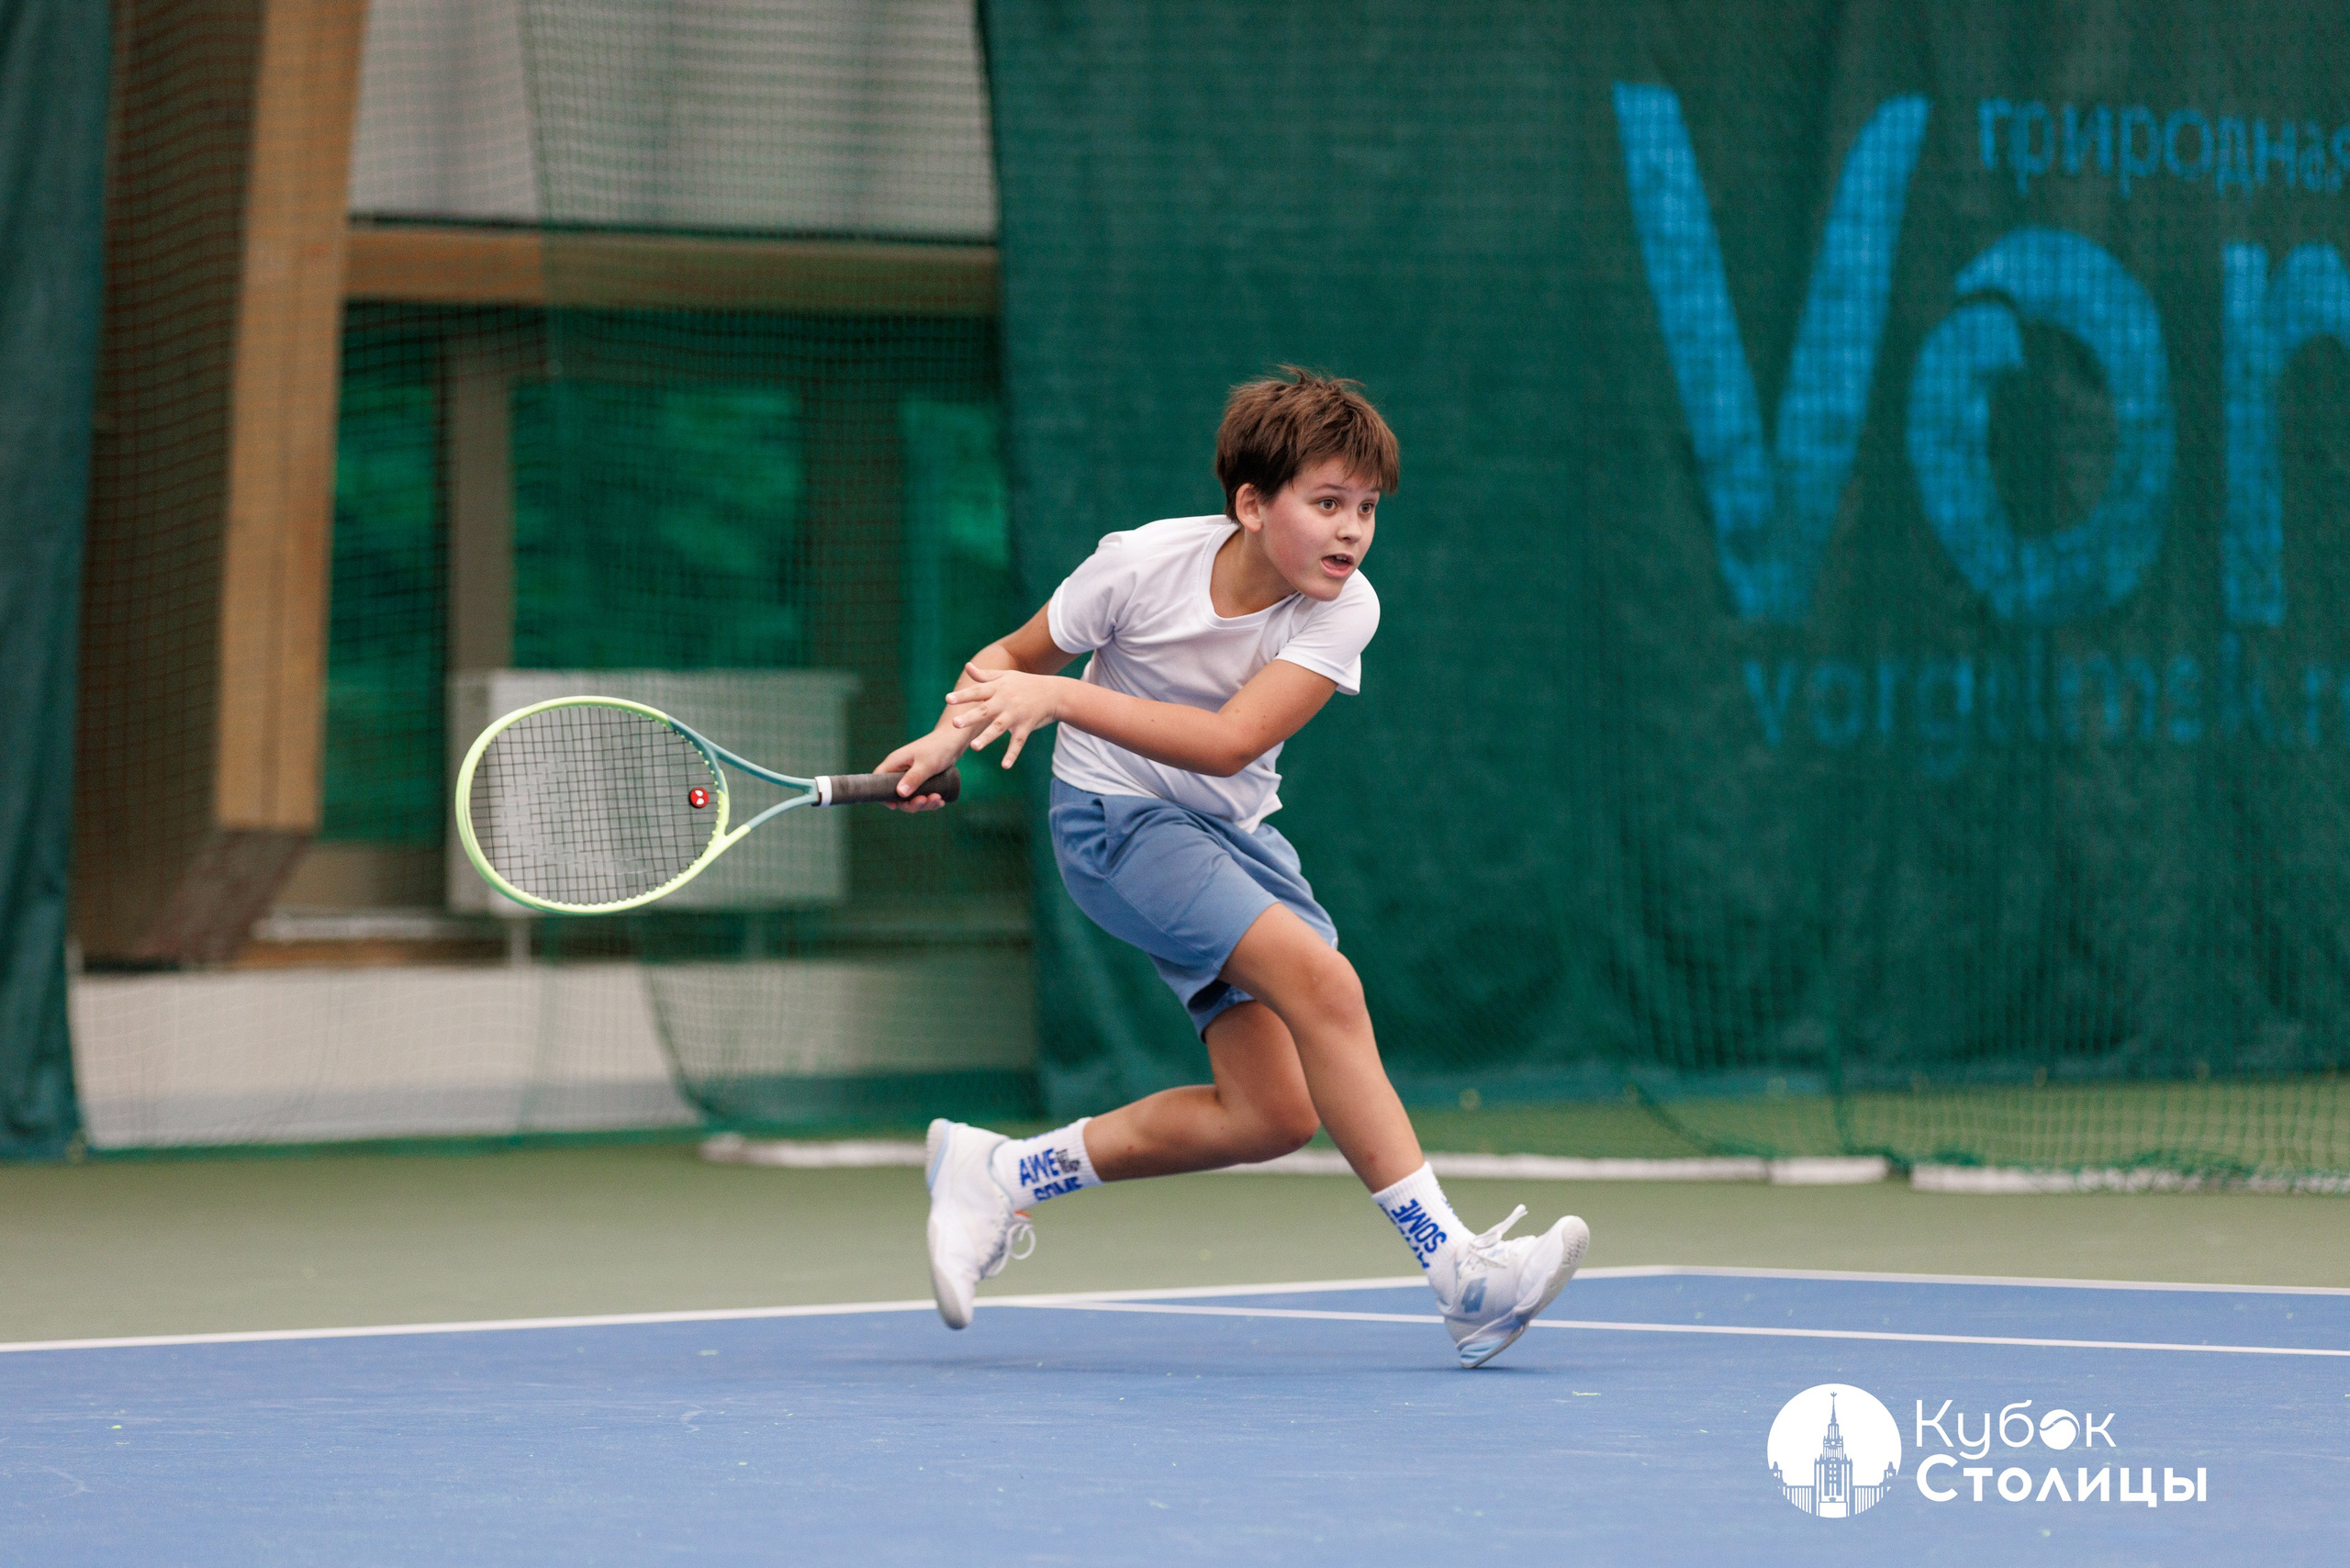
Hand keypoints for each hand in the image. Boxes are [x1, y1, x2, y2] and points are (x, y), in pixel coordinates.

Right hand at [874, 731, 964, 811]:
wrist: (954, 740)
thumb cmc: (939, 748)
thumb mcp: (926, 764)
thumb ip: (914, 778)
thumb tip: (900, 793)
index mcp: (895, 763)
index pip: (878, 780)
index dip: (882, 795)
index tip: (893, 806)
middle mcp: (900, 771)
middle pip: (896, 795)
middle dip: (910, 803)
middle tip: (925, 800)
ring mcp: (911, 776)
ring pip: (911, 798)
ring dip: (924, 803)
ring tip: (938, 799)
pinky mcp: (922, 780)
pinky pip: (922, 796)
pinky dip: (930, 801)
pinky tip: (940, 801)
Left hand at [944, 662, 1062, 767]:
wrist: (1053, 692)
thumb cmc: (1025, 684)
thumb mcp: (1005, 676)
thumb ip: (985, 675)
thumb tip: (967, 666)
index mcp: (998, 689)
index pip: (977, 691)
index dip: (963, 695)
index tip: (947, 699)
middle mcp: (1005, 702)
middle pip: (985, 710)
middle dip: (970, 717)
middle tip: (954, 723)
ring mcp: (1016, 715)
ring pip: (999, 728)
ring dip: (987, 738)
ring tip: (974, 747)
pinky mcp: (1026, 727)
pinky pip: (1018, 742)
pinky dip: (1012, 754)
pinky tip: (1005, 766)